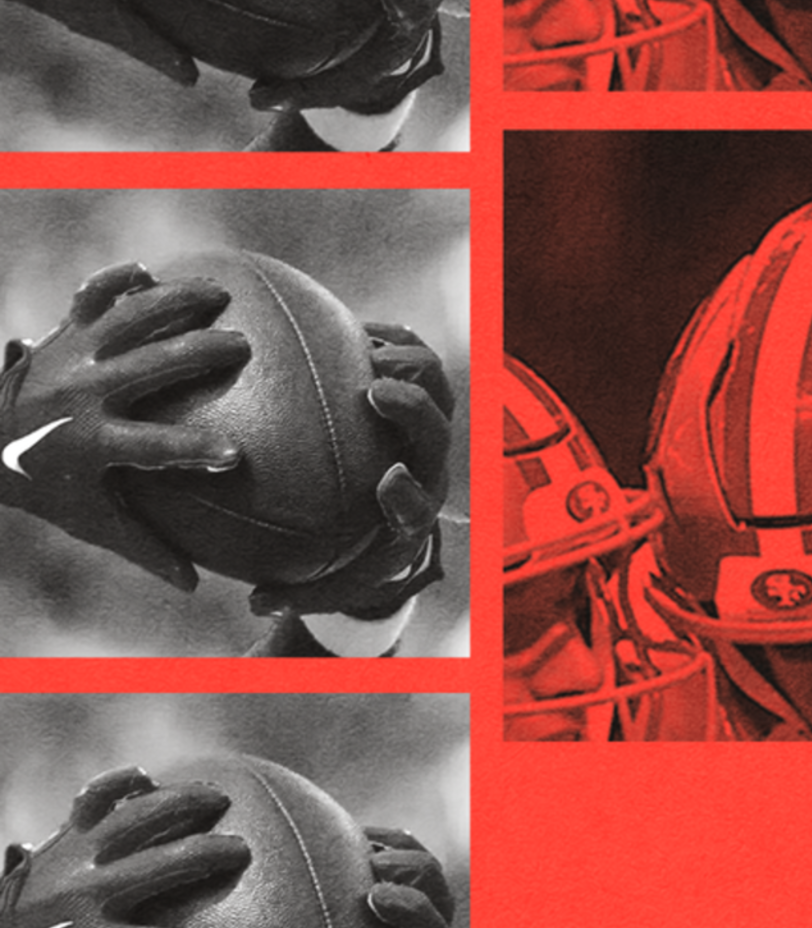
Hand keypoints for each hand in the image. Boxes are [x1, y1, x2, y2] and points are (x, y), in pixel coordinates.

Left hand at [0, 262, 254, 589]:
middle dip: (199, 353)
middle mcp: (84, 394)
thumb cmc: (45, 485)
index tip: (235, 455)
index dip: (194, 452)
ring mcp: (73, 356)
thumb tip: (197, 585)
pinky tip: (146, 272)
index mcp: (93, 442)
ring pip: (128, 318)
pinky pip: (90, 298)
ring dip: (176, 301)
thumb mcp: (89, 518)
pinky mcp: (66, 333)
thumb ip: (144, 546)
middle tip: (242, 348)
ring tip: (219, 294)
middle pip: (150, 367)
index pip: (153, 449)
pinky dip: (113, 281)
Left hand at [0, 767, 249, 927]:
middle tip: (242, 853)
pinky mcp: (68, 836)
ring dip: (179, 805)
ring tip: (220, 798)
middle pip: (153, 870)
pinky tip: (148, 776)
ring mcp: (75, 860)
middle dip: (201, 857)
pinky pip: (92, 800)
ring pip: (132, 821)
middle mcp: (85, 898)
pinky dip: (116, 784)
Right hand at [245, 324, 450, 622]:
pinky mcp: (419, 390)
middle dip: (414, 410)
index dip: (408, 493)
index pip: (417, 506)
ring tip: (366, 347)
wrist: (388, 512)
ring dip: (410, 364)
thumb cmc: (353, 552)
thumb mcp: (326, 581)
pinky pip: (415, 353)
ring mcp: (426, 426)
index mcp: (408, 512)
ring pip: (438, 386)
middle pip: (437, 433)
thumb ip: (296, 591)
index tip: (386, 482)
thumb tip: (257, 601)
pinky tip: (352, 326)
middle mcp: (426, 466)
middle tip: (375, 390)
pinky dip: (392, 337)